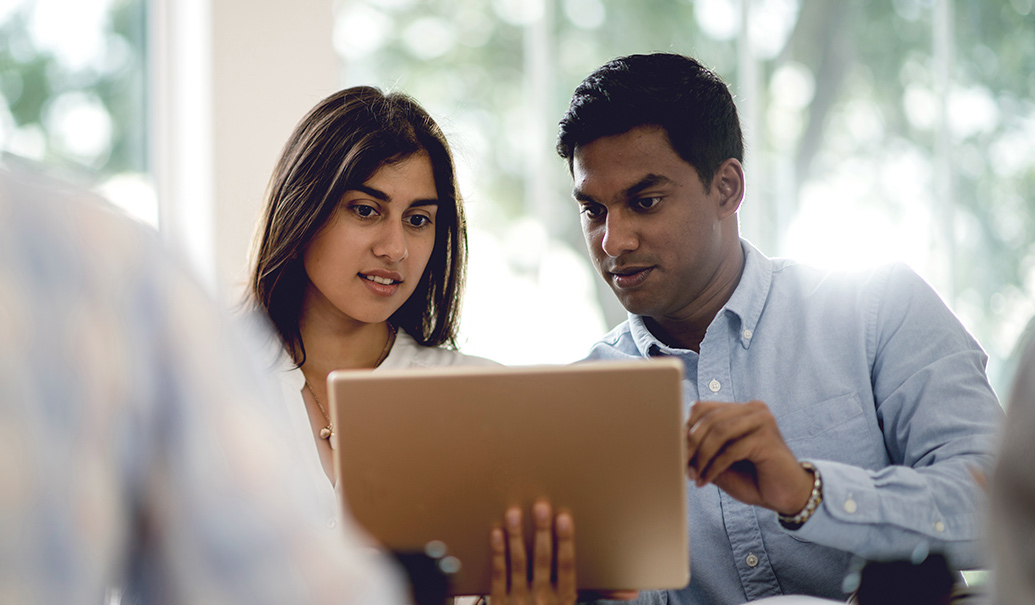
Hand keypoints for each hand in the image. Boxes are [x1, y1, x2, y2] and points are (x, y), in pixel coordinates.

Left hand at [490, 501, 576, 604]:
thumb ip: (575, 589)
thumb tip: (619, 588)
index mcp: (563, 600)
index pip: (566, 566)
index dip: (565, 541)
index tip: (564, 518)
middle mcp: (542, 599)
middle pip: (543, 559)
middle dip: (542, 531)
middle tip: (540, 507)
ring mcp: (519, 600)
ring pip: (518, 562)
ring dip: (516, 536)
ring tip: (514, 514)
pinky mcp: (500, 602)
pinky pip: (498, 574)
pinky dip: (498, 553)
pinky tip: (497, 534)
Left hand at [685, 400, 812, 513]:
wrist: (786, 497)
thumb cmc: (752, 478)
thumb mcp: (718, 461)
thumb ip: (700, 449)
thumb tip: (673, 442)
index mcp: (741, 409)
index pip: (703, 408)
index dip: (686, 429)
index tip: (675, 452)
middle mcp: (753, 409)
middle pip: (709, 419)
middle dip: (691, 445)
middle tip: (682, 467)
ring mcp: (762, 421)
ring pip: (719, 432)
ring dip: (701, 457)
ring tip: (694, 476)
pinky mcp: (767, 439)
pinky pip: (731, 450)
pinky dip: (713, 467)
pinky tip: (706, 480)